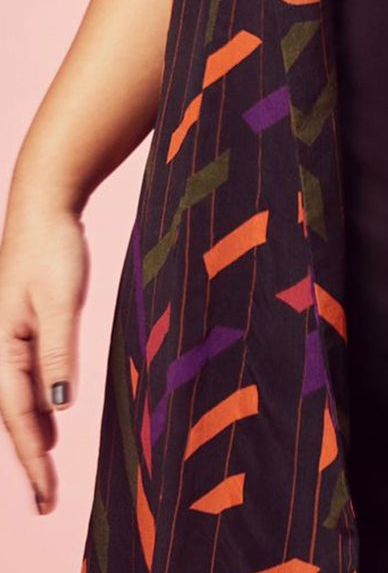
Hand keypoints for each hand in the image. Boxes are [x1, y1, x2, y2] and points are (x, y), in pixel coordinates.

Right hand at [0, 204, 89, 516]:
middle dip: (29, 459)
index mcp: (1, 349)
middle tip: (46, 502)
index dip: (33, 461)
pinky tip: (49, 418)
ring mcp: (7, 337)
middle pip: (12, 417)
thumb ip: (58, 354)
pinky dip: (35, 404)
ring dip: (30, 435)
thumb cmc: (51, 248)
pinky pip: (24, 377)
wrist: (44, 205)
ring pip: (16, 399)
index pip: (19, 419)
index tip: (46, 498)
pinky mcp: (20, 326)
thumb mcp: (60, 300)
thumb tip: (58, 409)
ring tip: (45, 472)